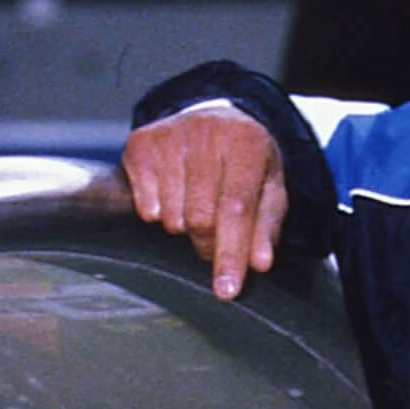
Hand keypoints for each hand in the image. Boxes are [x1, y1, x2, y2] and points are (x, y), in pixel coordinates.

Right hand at [122, 107, 287, 300]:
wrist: (216, 118)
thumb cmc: (246, 164)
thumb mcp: (269, 191)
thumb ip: (265, 228)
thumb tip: (258, 263)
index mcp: (246, 143)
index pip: (236, 208)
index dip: (231, 253)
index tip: (226, 291)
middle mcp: (207, 132)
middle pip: (200, 218)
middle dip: (208, 243)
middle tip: (214, 236)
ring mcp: (170, 135)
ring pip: (171, 217)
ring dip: (183, 227)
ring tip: (194, 205)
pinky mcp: (140, 143)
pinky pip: (145, 207)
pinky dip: (157, 213)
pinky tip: (172, 194)